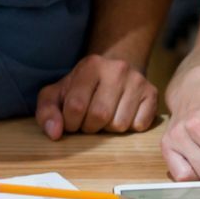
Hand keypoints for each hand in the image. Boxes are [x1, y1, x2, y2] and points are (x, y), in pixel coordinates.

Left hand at [36, 52, 158, 137]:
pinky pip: (139, 125)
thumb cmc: (81, 87)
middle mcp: (117, 68)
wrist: (113, 72)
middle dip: (89, 127)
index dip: (70, 123)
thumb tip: (54, 132)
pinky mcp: (152, 93)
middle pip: (99, 116)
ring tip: (105, 117)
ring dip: (108, 129)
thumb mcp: (57, 94)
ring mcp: (138, 80)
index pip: (76, 106)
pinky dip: (129, 128)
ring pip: (120, 124)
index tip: (72, 121)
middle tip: (88, 121)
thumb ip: (47, 112)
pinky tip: (122, 115)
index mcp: (91, 65)